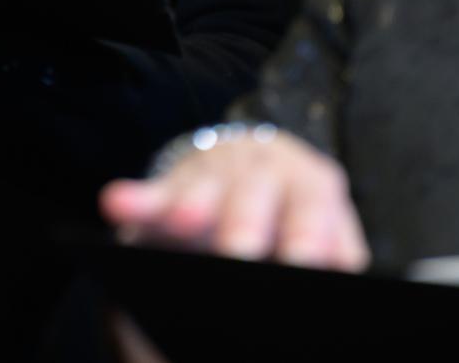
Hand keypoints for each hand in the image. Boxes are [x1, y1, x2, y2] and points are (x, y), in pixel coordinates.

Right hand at [99, 130, 369, 270]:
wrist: (251, 165)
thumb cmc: (292, 223)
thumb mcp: (322, 235)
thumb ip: (334, 261)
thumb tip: (343, 292)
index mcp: (314, 188)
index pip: (318, 208)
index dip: (313, 236)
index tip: (306, 266)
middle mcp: (266, 173)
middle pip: (259, 194)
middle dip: (247, 224)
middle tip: (241, 258)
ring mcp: (216, 177)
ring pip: (204, 190)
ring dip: (192, 205)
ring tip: (185, 223)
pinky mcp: (170, 188)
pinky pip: (151, 194)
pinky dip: (134, 200)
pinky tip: (116, 203)